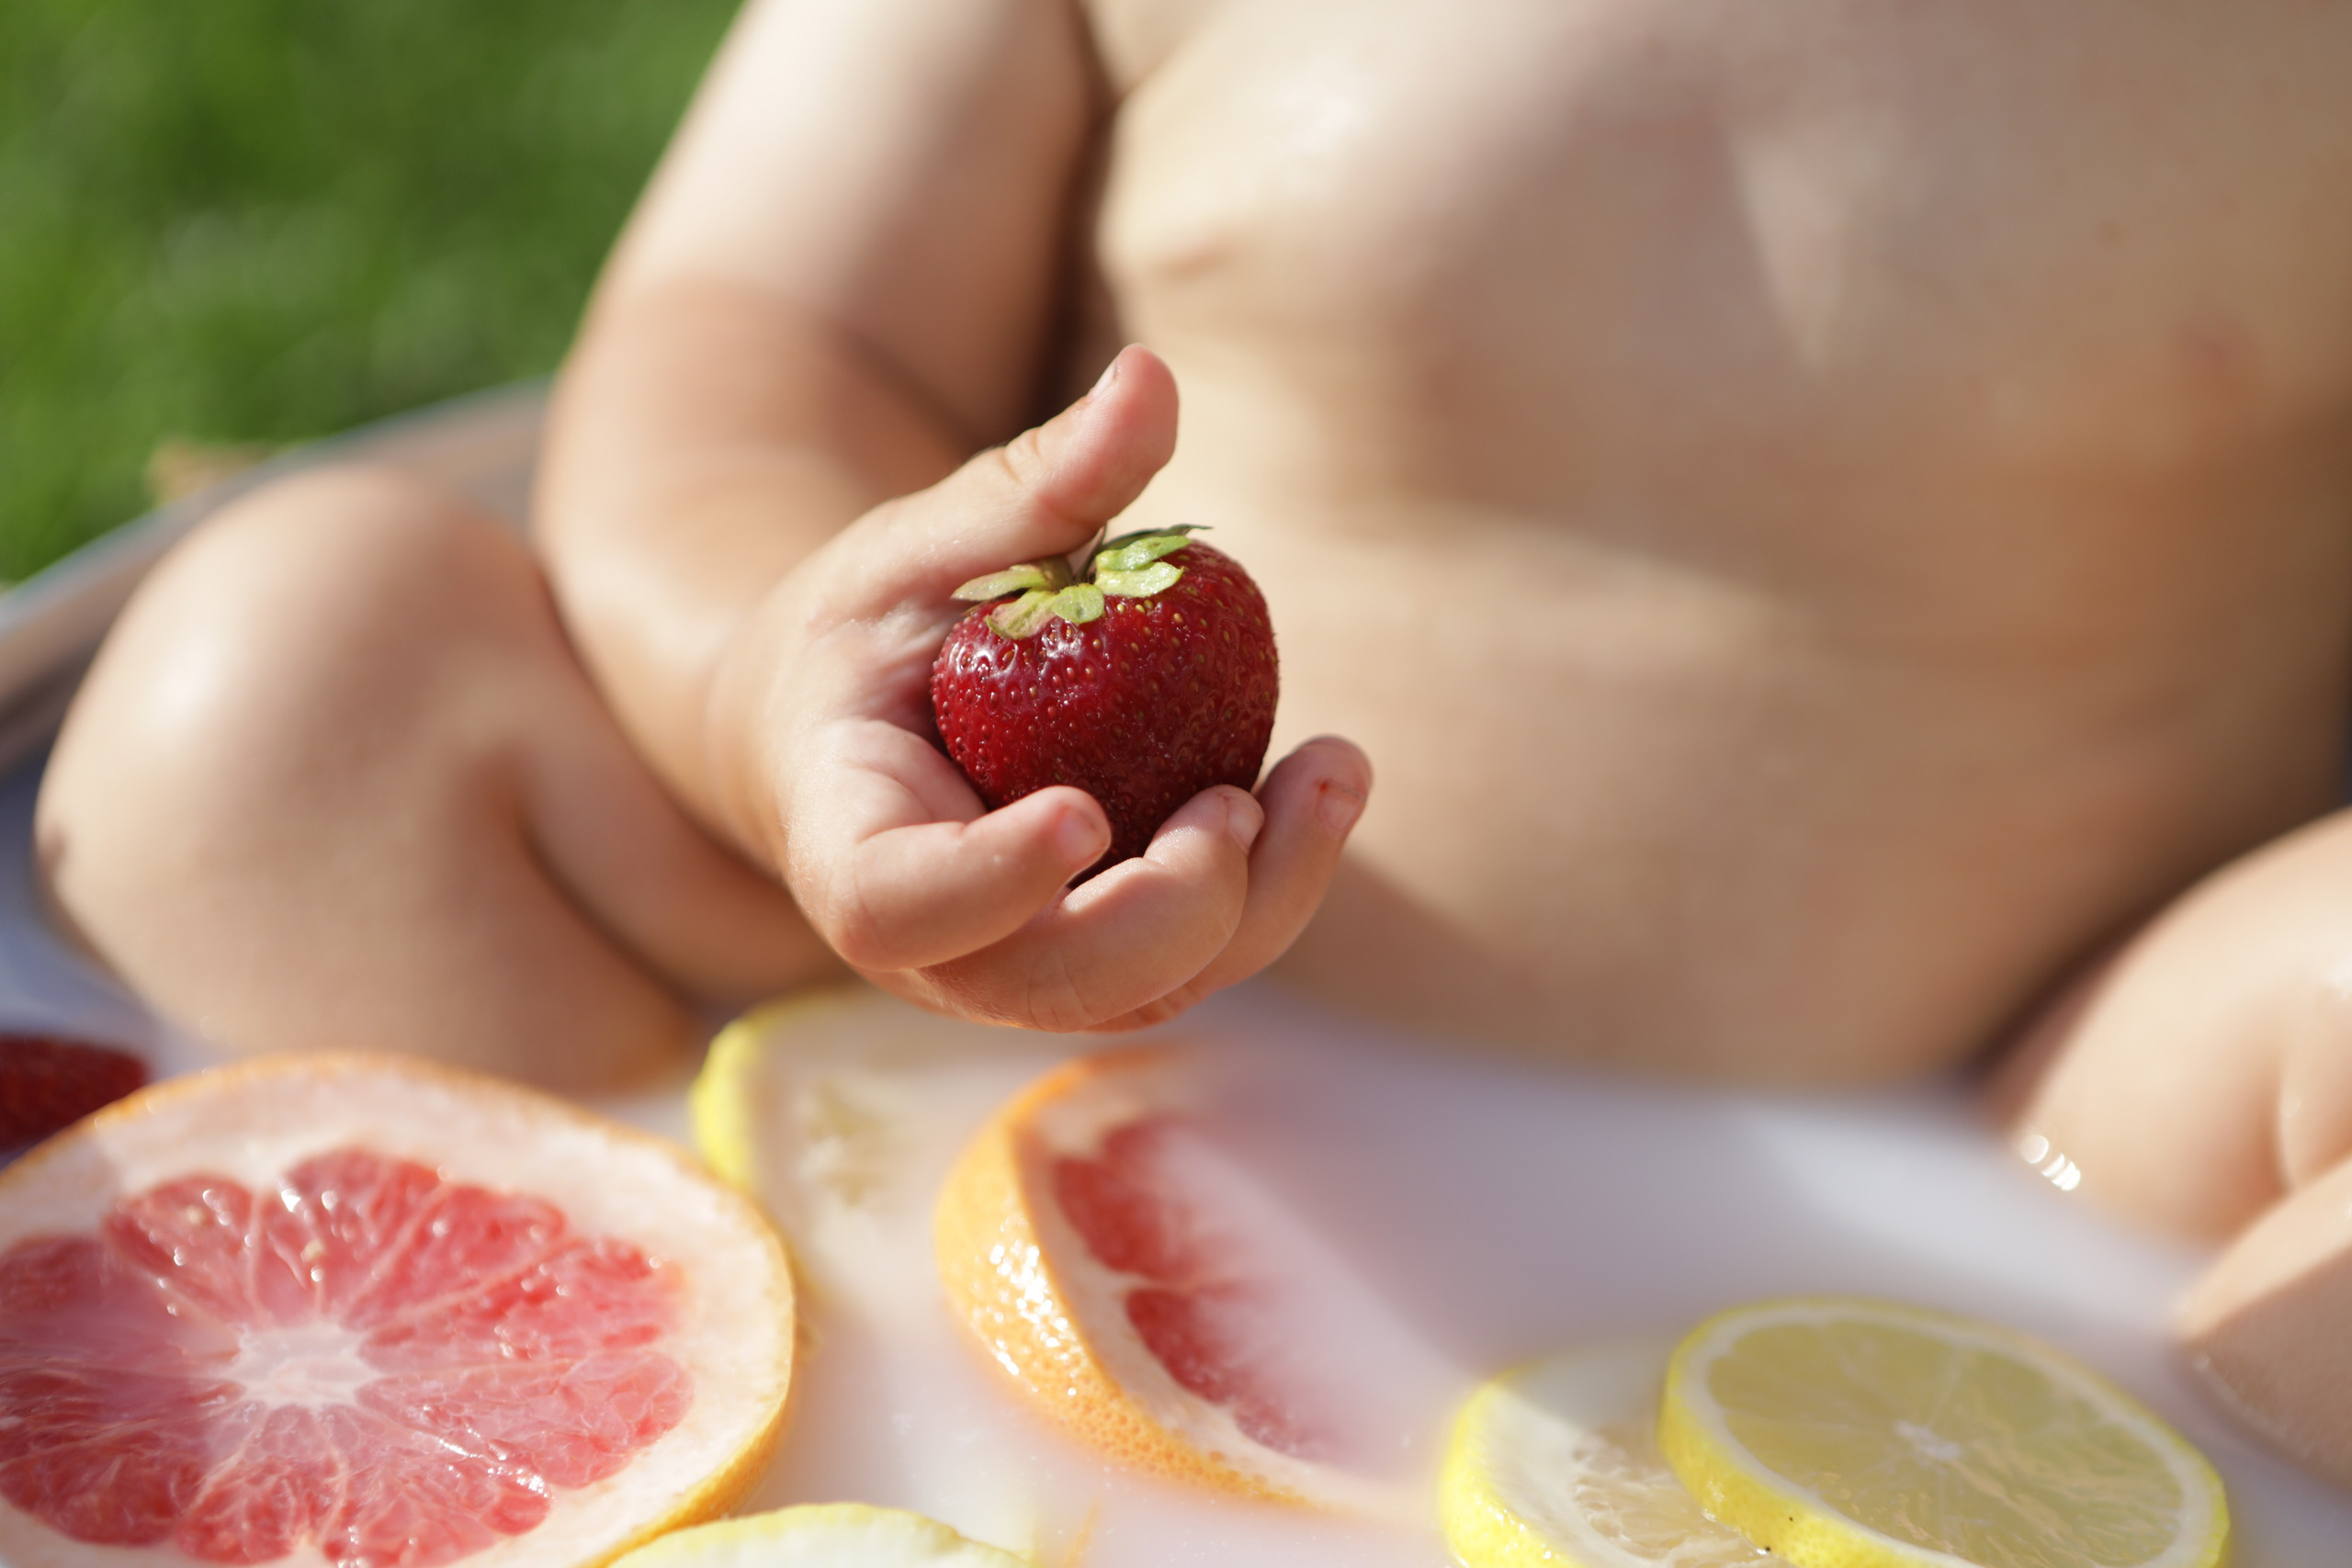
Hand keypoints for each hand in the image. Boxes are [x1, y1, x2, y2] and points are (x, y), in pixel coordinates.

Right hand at [706, 346, 1370, 1029]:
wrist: (845, 729)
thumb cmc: (865, 630)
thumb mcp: (919, 543)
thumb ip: (1033, 484)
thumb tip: (1151, 377)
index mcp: (846, 845)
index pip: (895, 908)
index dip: (989, 883)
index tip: (1079, 813)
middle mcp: (934, 946)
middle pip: (1044, 986)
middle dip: (1163, 914)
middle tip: (1235, 806)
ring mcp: (1021, 967)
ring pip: (1146, 994)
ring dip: (1261, 905)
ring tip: (1331, 773)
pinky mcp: (1102, 953)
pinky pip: (1198, 958)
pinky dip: (1279, 886)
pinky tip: (1324, 783)